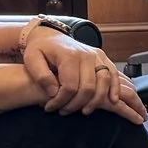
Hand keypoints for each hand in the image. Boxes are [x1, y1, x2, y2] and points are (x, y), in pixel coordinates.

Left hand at [21, 27, 144, 124]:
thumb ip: (41, 76)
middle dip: (75, 104)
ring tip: (83, 111)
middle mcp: (86, 55)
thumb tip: (54, 92)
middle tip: (63, 111)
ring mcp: (97, 56)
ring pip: (103, 83)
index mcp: (68, 55)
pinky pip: (113, 75)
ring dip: (95, 101)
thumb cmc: (40, 49)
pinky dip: (115, 88)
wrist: (51, 37)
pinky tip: (113, 100)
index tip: (50, 107)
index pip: (70, 86)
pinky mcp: (103, 58)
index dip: (60, 101)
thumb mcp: (31, 59)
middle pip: (88, 87)